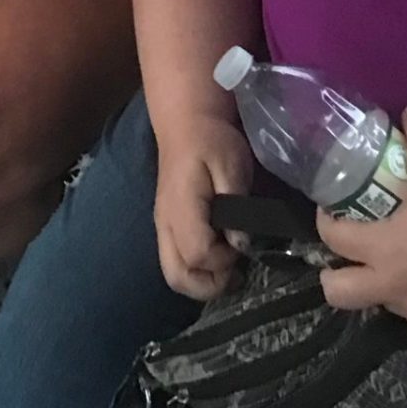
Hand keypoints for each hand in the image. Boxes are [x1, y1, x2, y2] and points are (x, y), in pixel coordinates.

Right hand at [154, 112, 254, 299]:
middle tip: (236, 272)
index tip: (243, 243)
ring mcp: (163, 227)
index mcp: (180, 207)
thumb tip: (239, 243)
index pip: (197, 254)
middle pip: (177, 277)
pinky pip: (176, 262)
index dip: (224, 259)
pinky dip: (198, 270)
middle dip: (210, 285)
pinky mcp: (168, 226)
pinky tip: (220, 256)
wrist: (185, 122)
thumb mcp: (230, 164)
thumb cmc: (211, 140)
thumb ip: (236, 203)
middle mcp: (165, 223)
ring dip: (203, 281)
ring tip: (229, 267)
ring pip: (174, 275)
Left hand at [317, 108, 406, 335]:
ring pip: (383, 303)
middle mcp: (395, 287)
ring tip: (402, 260)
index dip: (326, 222)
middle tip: (352, 252)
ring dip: (383, 284)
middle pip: (338, 293)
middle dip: (335, 275)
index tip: (333, 210)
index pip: (332, 239)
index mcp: (385, 249)